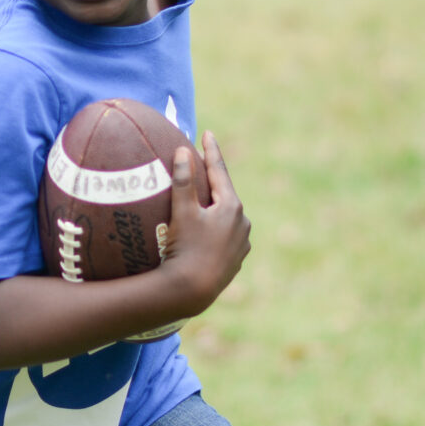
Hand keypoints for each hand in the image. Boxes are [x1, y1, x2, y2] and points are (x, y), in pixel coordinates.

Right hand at [158, 132, 249, 314]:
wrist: (193, 291)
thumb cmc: (185, 249)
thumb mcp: (182, 212)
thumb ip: (183, 181)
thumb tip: (184, 151)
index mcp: (231, 207)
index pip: (220, 171)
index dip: (211, 151)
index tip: (208, 134)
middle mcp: (242, 223)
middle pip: (225, 194)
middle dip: (214, 182)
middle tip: (202, 168)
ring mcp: (241, 243)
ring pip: (227, 217)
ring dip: (216, 207)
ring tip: (202, 204)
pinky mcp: (236, 260)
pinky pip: (226, 237)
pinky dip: (216, 229)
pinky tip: (205, 235)